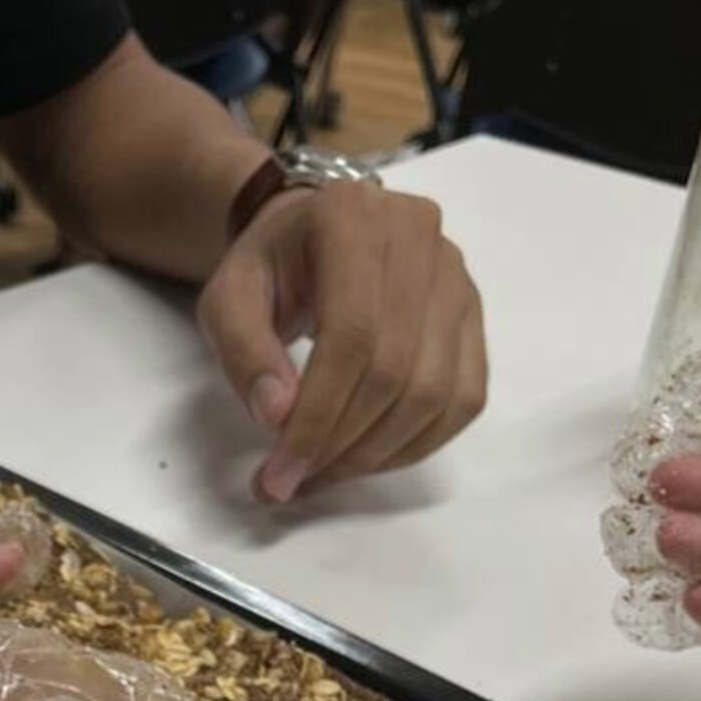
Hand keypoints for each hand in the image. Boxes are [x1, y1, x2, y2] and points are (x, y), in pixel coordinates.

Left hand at [198, 181, 487, 501]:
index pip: (351, 338)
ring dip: (376, 454)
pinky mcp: (472, 314)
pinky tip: (367, 458)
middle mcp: (418, 236)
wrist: (312, 237)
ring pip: (435, 393)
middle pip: (396, 371)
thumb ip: (243, 352)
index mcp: (351, 218)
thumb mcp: (228, 299)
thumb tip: (279, 417)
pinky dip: (416, 445)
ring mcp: (456, 275)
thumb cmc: (269, 269)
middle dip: (342, 445)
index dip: (318, 418)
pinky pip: (463, 398)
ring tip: (322, 474)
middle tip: (293, 482)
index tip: (280, 475)